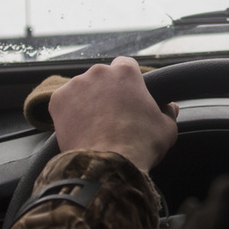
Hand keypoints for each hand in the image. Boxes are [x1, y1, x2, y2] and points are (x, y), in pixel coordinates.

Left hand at [48, 56, 178, 171]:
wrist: (108, 164)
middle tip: (111, 116)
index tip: (127, 96)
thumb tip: (170, 108)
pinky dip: (69, 114)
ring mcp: (76, 85)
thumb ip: (168, 113)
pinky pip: (64, 103)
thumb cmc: (140, 144)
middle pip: (101, 78)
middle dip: (105, 92)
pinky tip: (80, 130)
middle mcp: (99, 72)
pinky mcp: (58, 101)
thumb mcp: (166, 128)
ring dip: (86, 102)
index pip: (125, 65)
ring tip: (94, 126)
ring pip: (81, 90)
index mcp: (126, 72)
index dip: (127, 81)